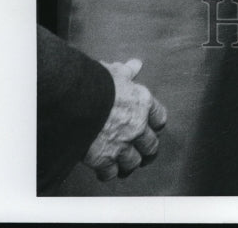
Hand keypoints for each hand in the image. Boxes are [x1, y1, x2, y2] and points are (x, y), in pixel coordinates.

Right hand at [83, 58, 167, 181]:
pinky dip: (108, 172)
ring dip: (129, 163)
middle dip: (147, 149)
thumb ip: (127, 71)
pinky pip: (111, 173)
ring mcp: (122, 145)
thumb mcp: (115, 71)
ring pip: (134, 162)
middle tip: (143, 150)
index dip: (156, 124)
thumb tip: (135, 65)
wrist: (77, 102)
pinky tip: (105, 169)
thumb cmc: (97, 83)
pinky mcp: (105, 159)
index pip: (160, 118)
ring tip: (124, 163)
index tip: (152, 127)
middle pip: (151, 145)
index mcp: (142, 103)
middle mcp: (137, 126)